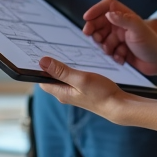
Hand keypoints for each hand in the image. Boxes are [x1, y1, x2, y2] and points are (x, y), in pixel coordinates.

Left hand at [39, 57, 156, 131]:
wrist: (118, 106)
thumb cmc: (101, 94)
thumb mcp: (80, 79)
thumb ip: (62, 71)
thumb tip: (42, 61)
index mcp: (61, 92)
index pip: (41, 80)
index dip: (38, 68)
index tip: (37, 54)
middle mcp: (65, 94)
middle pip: (50, 79)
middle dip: (48, 66)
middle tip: (49, 50)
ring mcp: (73, 94)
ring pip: (61, 78)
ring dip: (60, 67)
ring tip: (61, 54)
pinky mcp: (81, 92)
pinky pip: (70, 79)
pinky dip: (70, 70)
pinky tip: (76, 64)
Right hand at [81, 0, 156, 75]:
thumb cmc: (151, 43)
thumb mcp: (137, 29)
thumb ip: (123, 20)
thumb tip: (108, 14)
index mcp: (124, 16)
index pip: (107, 6)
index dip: (95, 9)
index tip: (86, 17)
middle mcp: (119, 25)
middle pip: (99, 23)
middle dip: (95, 31)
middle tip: (96, 38)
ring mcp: (118, 38)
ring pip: (101, 39)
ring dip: (105, 45)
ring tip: (111, 50)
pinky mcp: (118, 50)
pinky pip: (108, 51)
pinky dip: (113, 55)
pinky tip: (121, 57)